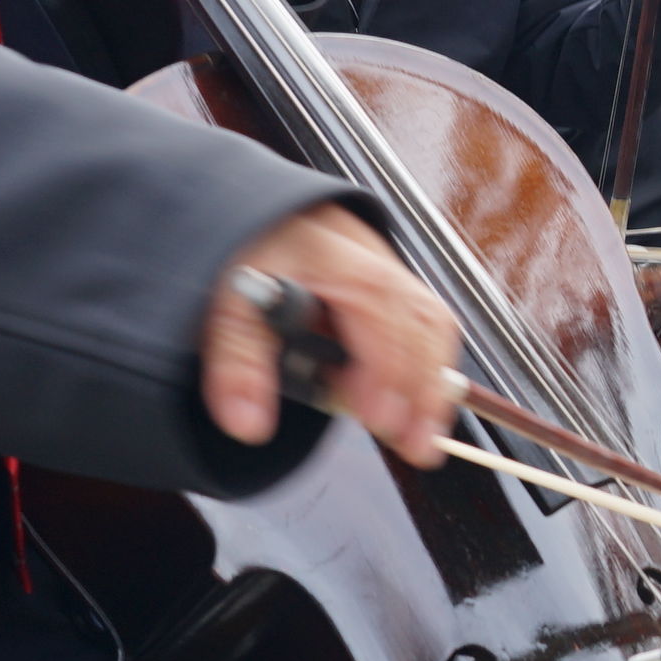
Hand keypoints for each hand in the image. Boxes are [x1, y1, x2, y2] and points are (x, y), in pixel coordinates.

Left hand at [202, 204, 460, 467]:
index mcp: (340, 262)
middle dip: (424, 390)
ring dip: (434, 381)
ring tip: (424, 434)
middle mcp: (377, 264)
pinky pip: (428, 322)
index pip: (380, 319)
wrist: (256, 214)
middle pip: (422, 325)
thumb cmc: (246, 248)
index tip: (381, 421)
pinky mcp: (392, 286)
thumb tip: (250, 425)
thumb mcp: (227, 303)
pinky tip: (419, 402)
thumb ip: (238, 363)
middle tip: (418, 446)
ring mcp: (390, 273)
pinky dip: (430, 364)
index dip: (385, 373)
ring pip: (434, 324)